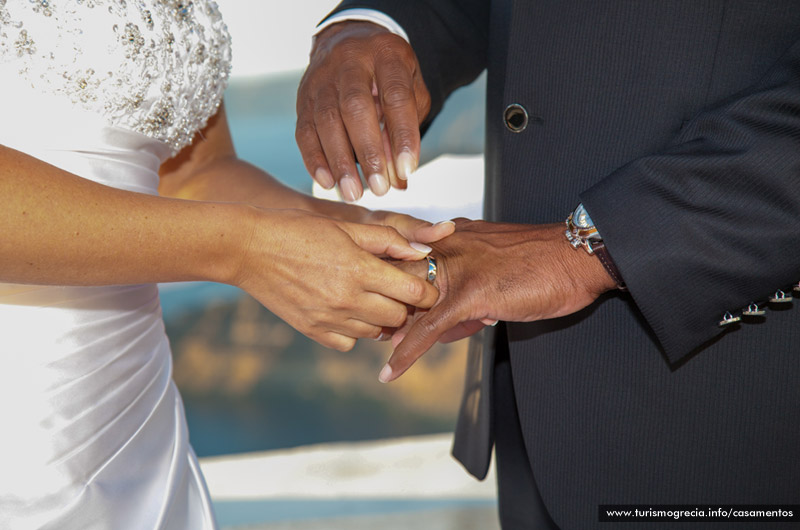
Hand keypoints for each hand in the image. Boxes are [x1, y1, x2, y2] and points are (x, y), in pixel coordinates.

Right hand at [232, 208, 438, 351]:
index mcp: (360, 269)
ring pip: (375, 333)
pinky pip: (347, 343)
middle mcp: (348, 299)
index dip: (427, 291)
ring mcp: (329, 319)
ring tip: (368, 298)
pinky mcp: (312, 331)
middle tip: (396, 291)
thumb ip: (387, 239)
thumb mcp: (346, 226)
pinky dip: (353, 331)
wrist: (249, 248)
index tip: (425, 287)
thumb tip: (421, 252)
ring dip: (379, 319)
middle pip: (398, 317)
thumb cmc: (298, 230)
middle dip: (404, 305)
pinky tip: (345, 311)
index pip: (414, 293)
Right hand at [296, 21, 430, 200]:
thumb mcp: (410, 89)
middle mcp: (350, 60)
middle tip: (379, 188)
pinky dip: (314, 159)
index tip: (407, 170)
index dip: (402, 135)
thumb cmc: (388, 74)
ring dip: (340, 162)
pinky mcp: (303, 97)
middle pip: (355, 107)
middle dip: (367, 152)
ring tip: (353, 193)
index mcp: (385, 54)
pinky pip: (304, 130)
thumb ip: (407, 129)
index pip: (396, 97)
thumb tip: (400, 179)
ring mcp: (321, 78)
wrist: (350, 40)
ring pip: (326, 120)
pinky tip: (327, 182)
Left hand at [379, 219, 617, 381]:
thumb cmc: (542, 262)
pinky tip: (391, 371)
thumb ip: (469, 277)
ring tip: (383, 351)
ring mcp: (458, 269)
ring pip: (412, 305)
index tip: (378, 302)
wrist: (576, 256)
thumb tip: (455, 312)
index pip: (407, 257)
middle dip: (388, 307)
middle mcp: (448, 246)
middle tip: (374, 329)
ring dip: (394, 331)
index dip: (391, 282)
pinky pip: (430, 328)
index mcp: (452, 235)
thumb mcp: (496, 262)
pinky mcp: (470, 294)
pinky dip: (408, 352)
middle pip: (402, 280)